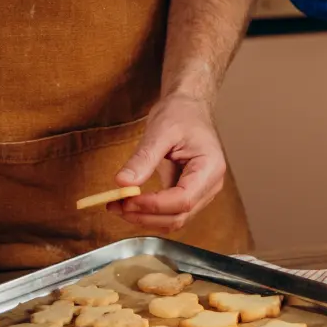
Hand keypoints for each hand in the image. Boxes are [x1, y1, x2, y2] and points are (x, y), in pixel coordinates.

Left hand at [110, 95, 227, 232]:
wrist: (189, 106)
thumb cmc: (181, 113)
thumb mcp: (160, 131)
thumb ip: (143, 158)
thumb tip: (123, 184)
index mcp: (210, 168)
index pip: (183, 200)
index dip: (154, 205)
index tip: (127, 200)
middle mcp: (210, 185)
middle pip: (179, 215)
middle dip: (146, 216)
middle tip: (116, 205)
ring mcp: (201, 191)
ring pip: (174, 220)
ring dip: (145, 218)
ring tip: (118, 205)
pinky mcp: (189, 193)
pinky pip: (170, 212)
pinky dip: (149, 213)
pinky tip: (129, 204)